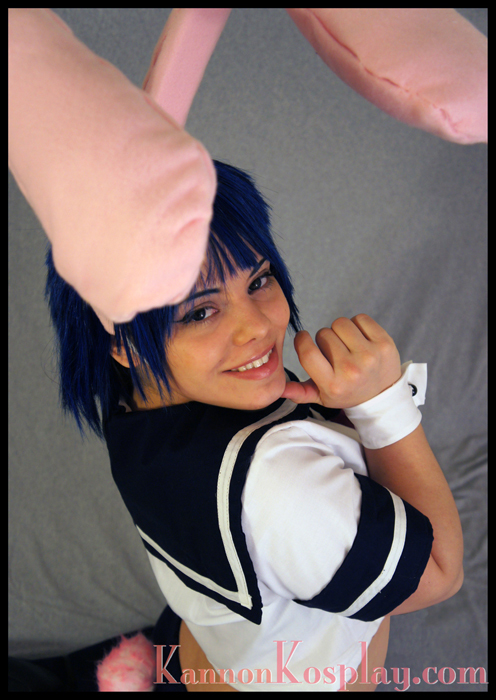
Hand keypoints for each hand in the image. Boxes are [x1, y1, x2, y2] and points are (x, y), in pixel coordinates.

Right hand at [282, 314, 401, 407]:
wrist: (383, 395)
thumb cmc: (347, 393)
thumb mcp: (322, 398)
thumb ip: (300, 393)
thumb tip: (278, 389)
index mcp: (332, 384)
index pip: (307, 352)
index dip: (302, 340)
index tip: (304, 338)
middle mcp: (350, 370)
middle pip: (323, 334)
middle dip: (324, 339)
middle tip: (334, 351)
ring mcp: (369, 355)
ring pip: (340, 323)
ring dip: (340, 330)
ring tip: (346, 343)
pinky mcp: (384, 343)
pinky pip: (360, 318)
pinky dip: (357, 324)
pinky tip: (359, 338)